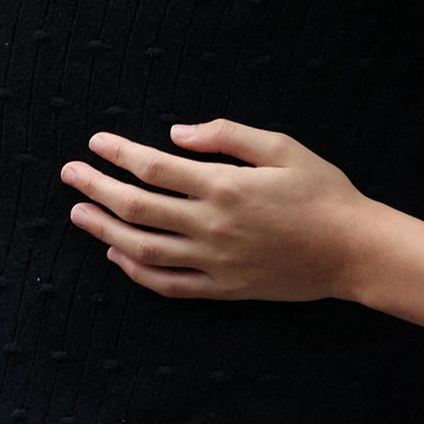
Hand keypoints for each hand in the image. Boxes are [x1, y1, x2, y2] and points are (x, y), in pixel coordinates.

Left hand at [61, 120, 374, 302]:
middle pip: (137, 207)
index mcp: (224, 186)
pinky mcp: (222, 288)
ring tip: (79, 214)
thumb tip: (176, 134)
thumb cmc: (323, 191)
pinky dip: (136, 271)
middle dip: (97, 188)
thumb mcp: (283, 147)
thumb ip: (228, 135)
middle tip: (70, 174)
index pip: (154, 168)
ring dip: (104, 229)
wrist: (352, 250)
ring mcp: (214, 261)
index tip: (96, 142)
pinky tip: (118, 255)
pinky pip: (167, 284)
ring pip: (142, 248)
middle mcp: (211, 226)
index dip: (119, 153)